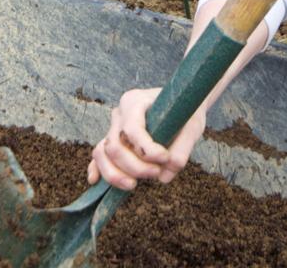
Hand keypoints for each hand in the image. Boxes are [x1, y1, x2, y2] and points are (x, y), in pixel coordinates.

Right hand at [86, 87, 206, 190]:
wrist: (180, 104)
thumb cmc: (185, 112)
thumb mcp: (192, 126)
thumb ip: (182, 149)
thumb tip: (164, 176)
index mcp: (135, 101)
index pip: (132, 130)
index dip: (146, 149)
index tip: (165, 158)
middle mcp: (119, 114)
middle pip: (115, 145)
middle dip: (134, 166)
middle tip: (156, 173)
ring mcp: (113, 128)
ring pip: (102, 153)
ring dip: (115, 174)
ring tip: (134, 185)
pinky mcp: (112, 141)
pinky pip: (98, 156)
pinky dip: (97, 169)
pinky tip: (95, 182)